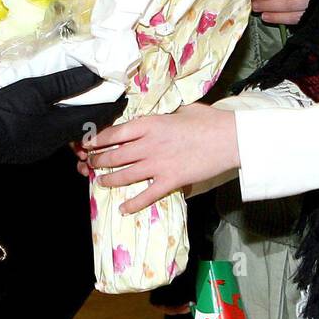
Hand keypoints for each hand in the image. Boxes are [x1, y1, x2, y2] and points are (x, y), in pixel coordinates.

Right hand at [0, 65, 124, 165]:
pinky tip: (53, 114)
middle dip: (98, 112)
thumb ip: (66, 82)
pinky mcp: (28, 150)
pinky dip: (60, 124)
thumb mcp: (36, 89)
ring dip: (77, 118)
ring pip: (68, 132)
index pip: (96, 116)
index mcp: (61, 127)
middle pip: (85, 126)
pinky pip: (52, 137)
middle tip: (106, 97)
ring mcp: (41, 149)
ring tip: (80, 103)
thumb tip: (95, 73)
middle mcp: (56, 142)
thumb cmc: (4, 110)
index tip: (124, 94)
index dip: (112, 104)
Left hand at [84, 103, 237, 212]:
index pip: (114, 133)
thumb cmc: (208, 120)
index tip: (88, 144)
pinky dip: (133, 204)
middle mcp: (148, 145)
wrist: (229, 138)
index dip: (97, 140)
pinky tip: (123, 209)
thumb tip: (157, 116)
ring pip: (124, 175)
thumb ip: (163, 115)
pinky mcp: (170, 181)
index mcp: (149, 124)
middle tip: (90, 164)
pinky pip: (146, 195)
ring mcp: (158, 164)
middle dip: (98, 161)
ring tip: (100, 181)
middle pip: (114, 155)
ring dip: (109, 180)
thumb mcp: (181, 109)